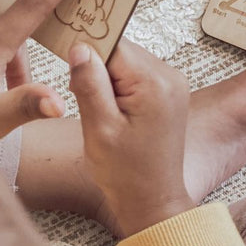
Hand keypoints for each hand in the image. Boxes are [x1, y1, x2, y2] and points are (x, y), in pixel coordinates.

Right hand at [69, 38, 193, 236]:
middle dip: (97, 71)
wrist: (152, 200)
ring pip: (125, 62)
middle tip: (92, 107)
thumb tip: (80, 47)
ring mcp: (172, 84)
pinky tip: (116, 115)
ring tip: (105, 115)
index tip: (73, 75)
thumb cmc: (126, 173)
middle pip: (119, 51)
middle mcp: (170, 77)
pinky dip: (118, 89)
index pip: (112, 45)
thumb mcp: (99, 128)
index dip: (88, 57)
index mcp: (154, 83)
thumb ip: (88, 84)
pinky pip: (134, 75)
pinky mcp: (167, 92)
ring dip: (106, 81)